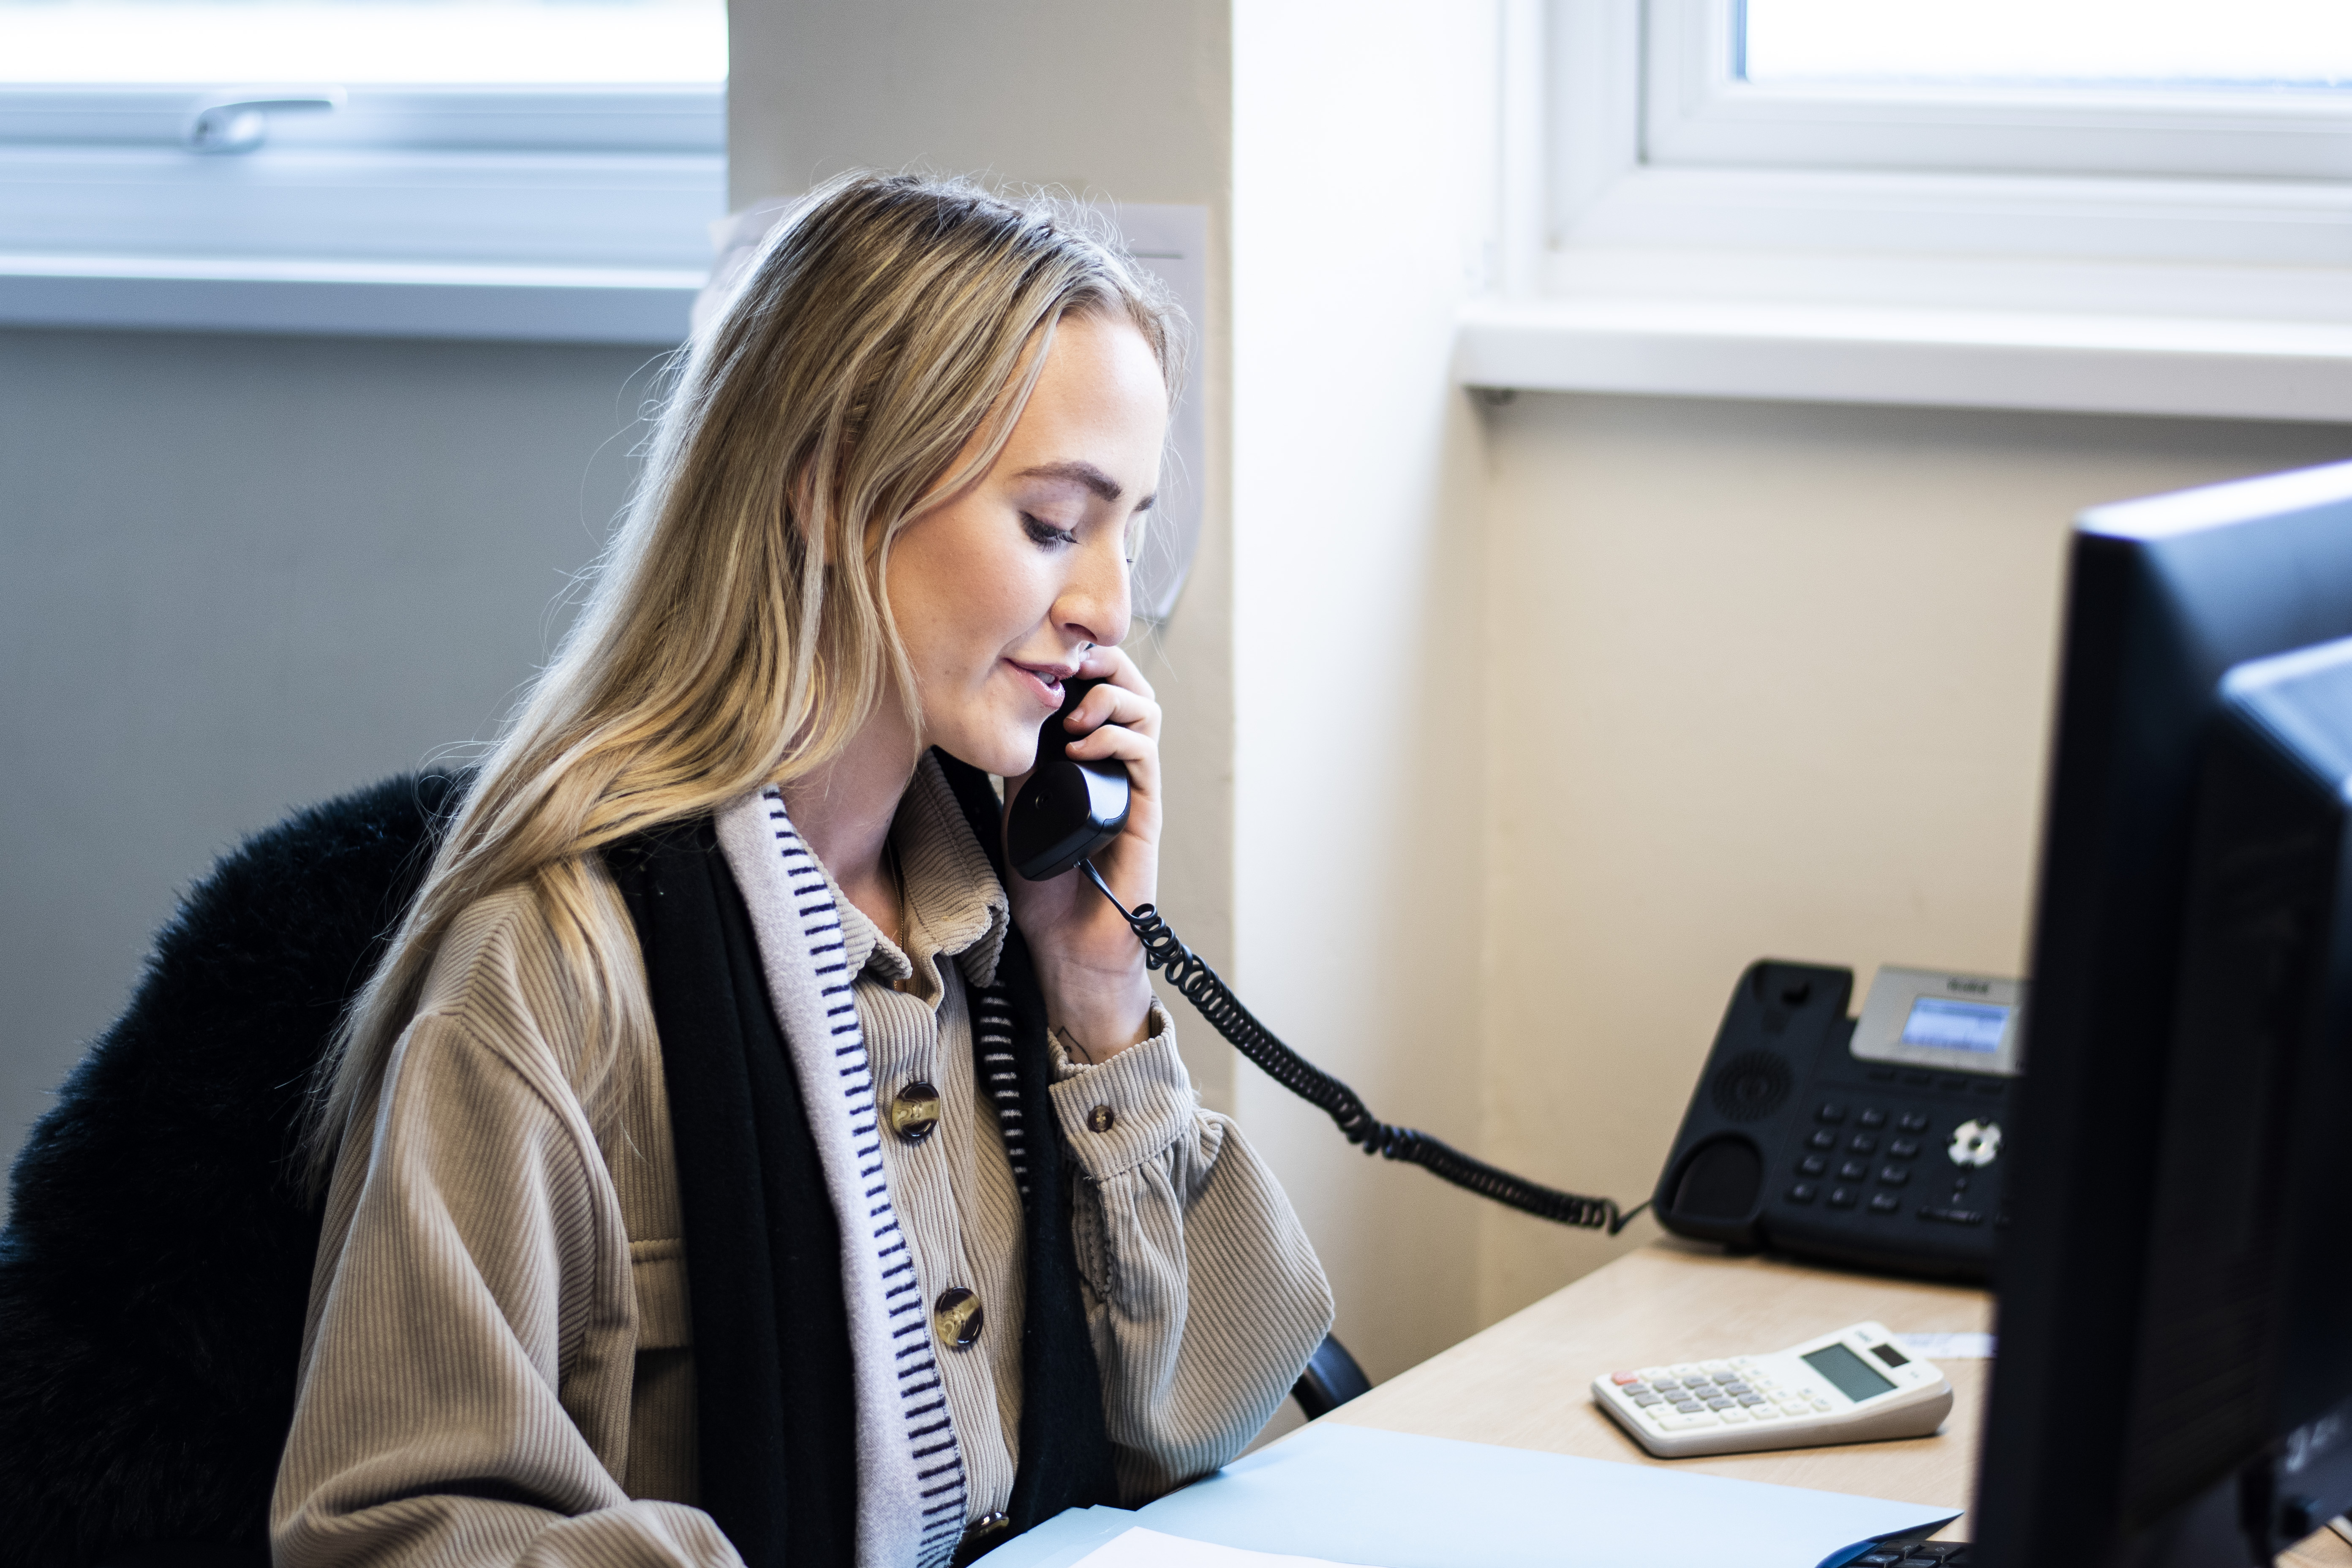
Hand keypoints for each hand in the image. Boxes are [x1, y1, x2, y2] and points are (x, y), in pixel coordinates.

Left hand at [1001, 643, 1159, 1062]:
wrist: (1068, 941)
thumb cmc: (1046, 881)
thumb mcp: (1017, 807)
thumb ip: (1019, 763)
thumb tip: (1000, 714)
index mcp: (1085, 756)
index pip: (1095, 688)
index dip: (1078, 661)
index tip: (1044, 653)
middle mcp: (1114, 763)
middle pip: (1128, 687)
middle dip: (1103, 663)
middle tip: (1069, 664)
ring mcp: (1132, 783)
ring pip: (1144, 711)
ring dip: (1109, 697)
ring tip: (1074, 713)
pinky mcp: (1145, 808)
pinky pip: (1143, 754)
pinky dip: (1114, 738)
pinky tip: (1082, 747)